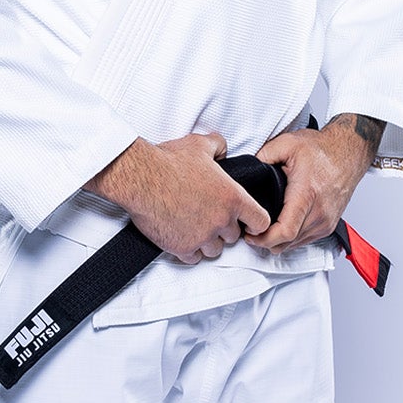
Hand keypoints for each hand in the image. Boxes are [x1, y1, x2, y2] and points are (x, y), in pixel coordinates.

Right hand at [86, 132, 269, 264]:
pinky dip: (189, 251)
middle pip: (234, 237)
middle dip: (224, 229)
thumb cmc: (169, 161)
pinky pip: (194, 258)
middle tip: (209, 217)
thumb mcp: (200, 144)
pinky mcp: (182, 248)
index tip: (248, 222)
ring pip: (215, 250)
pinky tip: (182, 237)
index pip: (260, 221)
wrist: (141, 178)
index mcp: (232, 198)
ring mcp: (202, 237)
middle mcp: (221, 220)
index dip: (255, 222)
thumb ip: (219, 146)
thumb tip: (223, 150)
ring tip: (195, 229)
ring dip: (207, 242)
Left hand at [249, 115, 381, 250]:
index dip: (263, 238)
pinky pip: (304, 241)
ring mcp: (325, 222)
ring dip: (278, 242)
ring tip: (263, 229)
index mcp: (306, 194)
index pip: (285, 231)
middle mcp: (319, 212)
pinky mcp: (328, 226)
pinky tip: (281, 227)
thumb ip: (263, 156)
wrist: (348, 153)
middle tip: (250, 232)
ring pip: (295, 245)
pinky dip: (291, 239)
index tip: (250, 233)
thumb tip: (247, 169)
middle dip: (265, 241)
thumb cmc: (322, 150)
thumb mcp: (287, 143)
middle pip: (287, 243)